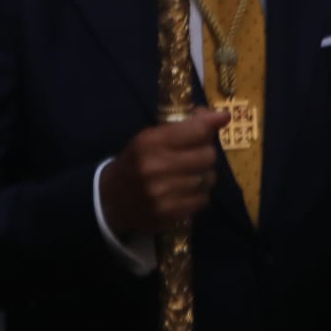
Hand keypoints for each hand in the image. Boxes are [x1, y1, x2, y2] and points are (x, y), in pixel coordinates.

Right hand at [97, 108, 228, 234]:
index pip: (198, 130)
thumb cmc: (134, 163)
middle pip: (209, 156)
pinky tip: (184, 192)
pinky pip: (203, 199)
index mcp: (150, 142)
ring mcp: (163, 193)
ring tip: (188, 175)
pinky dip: (199, 195)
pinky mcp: (169, 214)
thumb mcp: (150, 138)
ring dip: (204, 175)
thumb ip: (185, 126)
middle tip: (195, 155)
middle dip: (206, 153)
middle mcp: (156, 167)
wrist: (107, 201)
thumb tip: (223, 116)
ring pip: (209, 178)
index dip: (211, 125)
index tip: (218, 121)